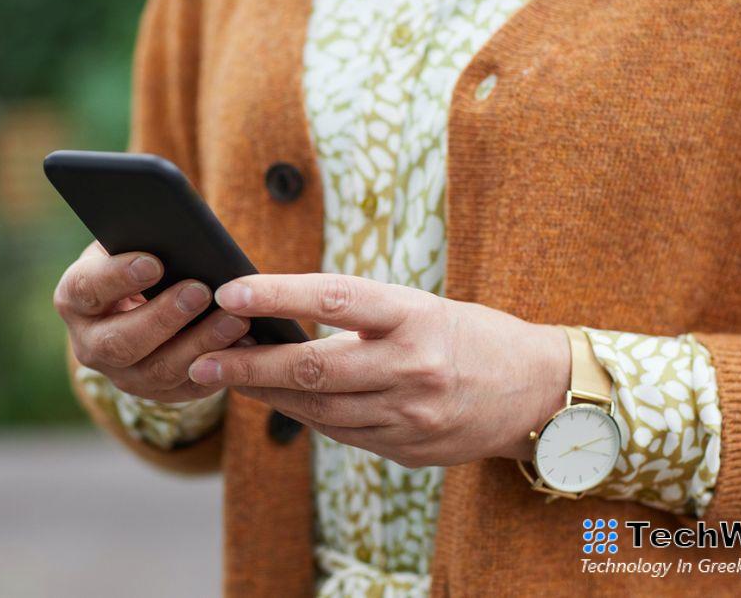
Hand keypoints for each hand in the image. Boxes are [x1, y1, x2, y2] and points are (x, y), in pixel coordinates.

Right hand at [54, 241, 251, 401]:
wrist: (141, 303)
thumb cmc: (137, 260)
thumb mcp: (130, 244)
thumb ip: (143, 237)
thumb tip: (176, 227)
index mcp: (76, 299)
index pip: (87, 289)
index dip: (117, 277)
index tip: (153, 262)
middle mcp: (90, 344)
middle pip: (120, 342)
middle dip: (163, 317)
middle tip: (200, 291)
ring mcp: (122, 375)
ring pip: (158, 371)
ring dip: (200, 345)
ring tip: (235, 319)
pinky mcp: (158, 393)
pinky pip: (189, 388)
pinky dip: (220, 367)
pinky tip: (245, 345)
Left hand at [186, 273, 570, 465]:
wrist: (536, 392)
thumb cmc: (468, 335)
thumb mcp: (422, 308)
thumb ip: (361, 316)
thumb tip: (282, 319)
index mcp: (417, 317)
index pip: (336, 298)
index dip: (278, 294)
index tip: (231, 291)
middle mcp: (414, 368)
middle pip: (314, 369)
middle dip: (251, 368)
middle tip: (203, 361)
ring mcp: (412, 416)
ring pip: (320, 409)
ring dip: (267, 396)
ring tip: (228, 380)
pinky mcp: (410, 449)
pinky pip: (342, 433)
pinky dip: (306, 417)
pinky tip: (281, 402)